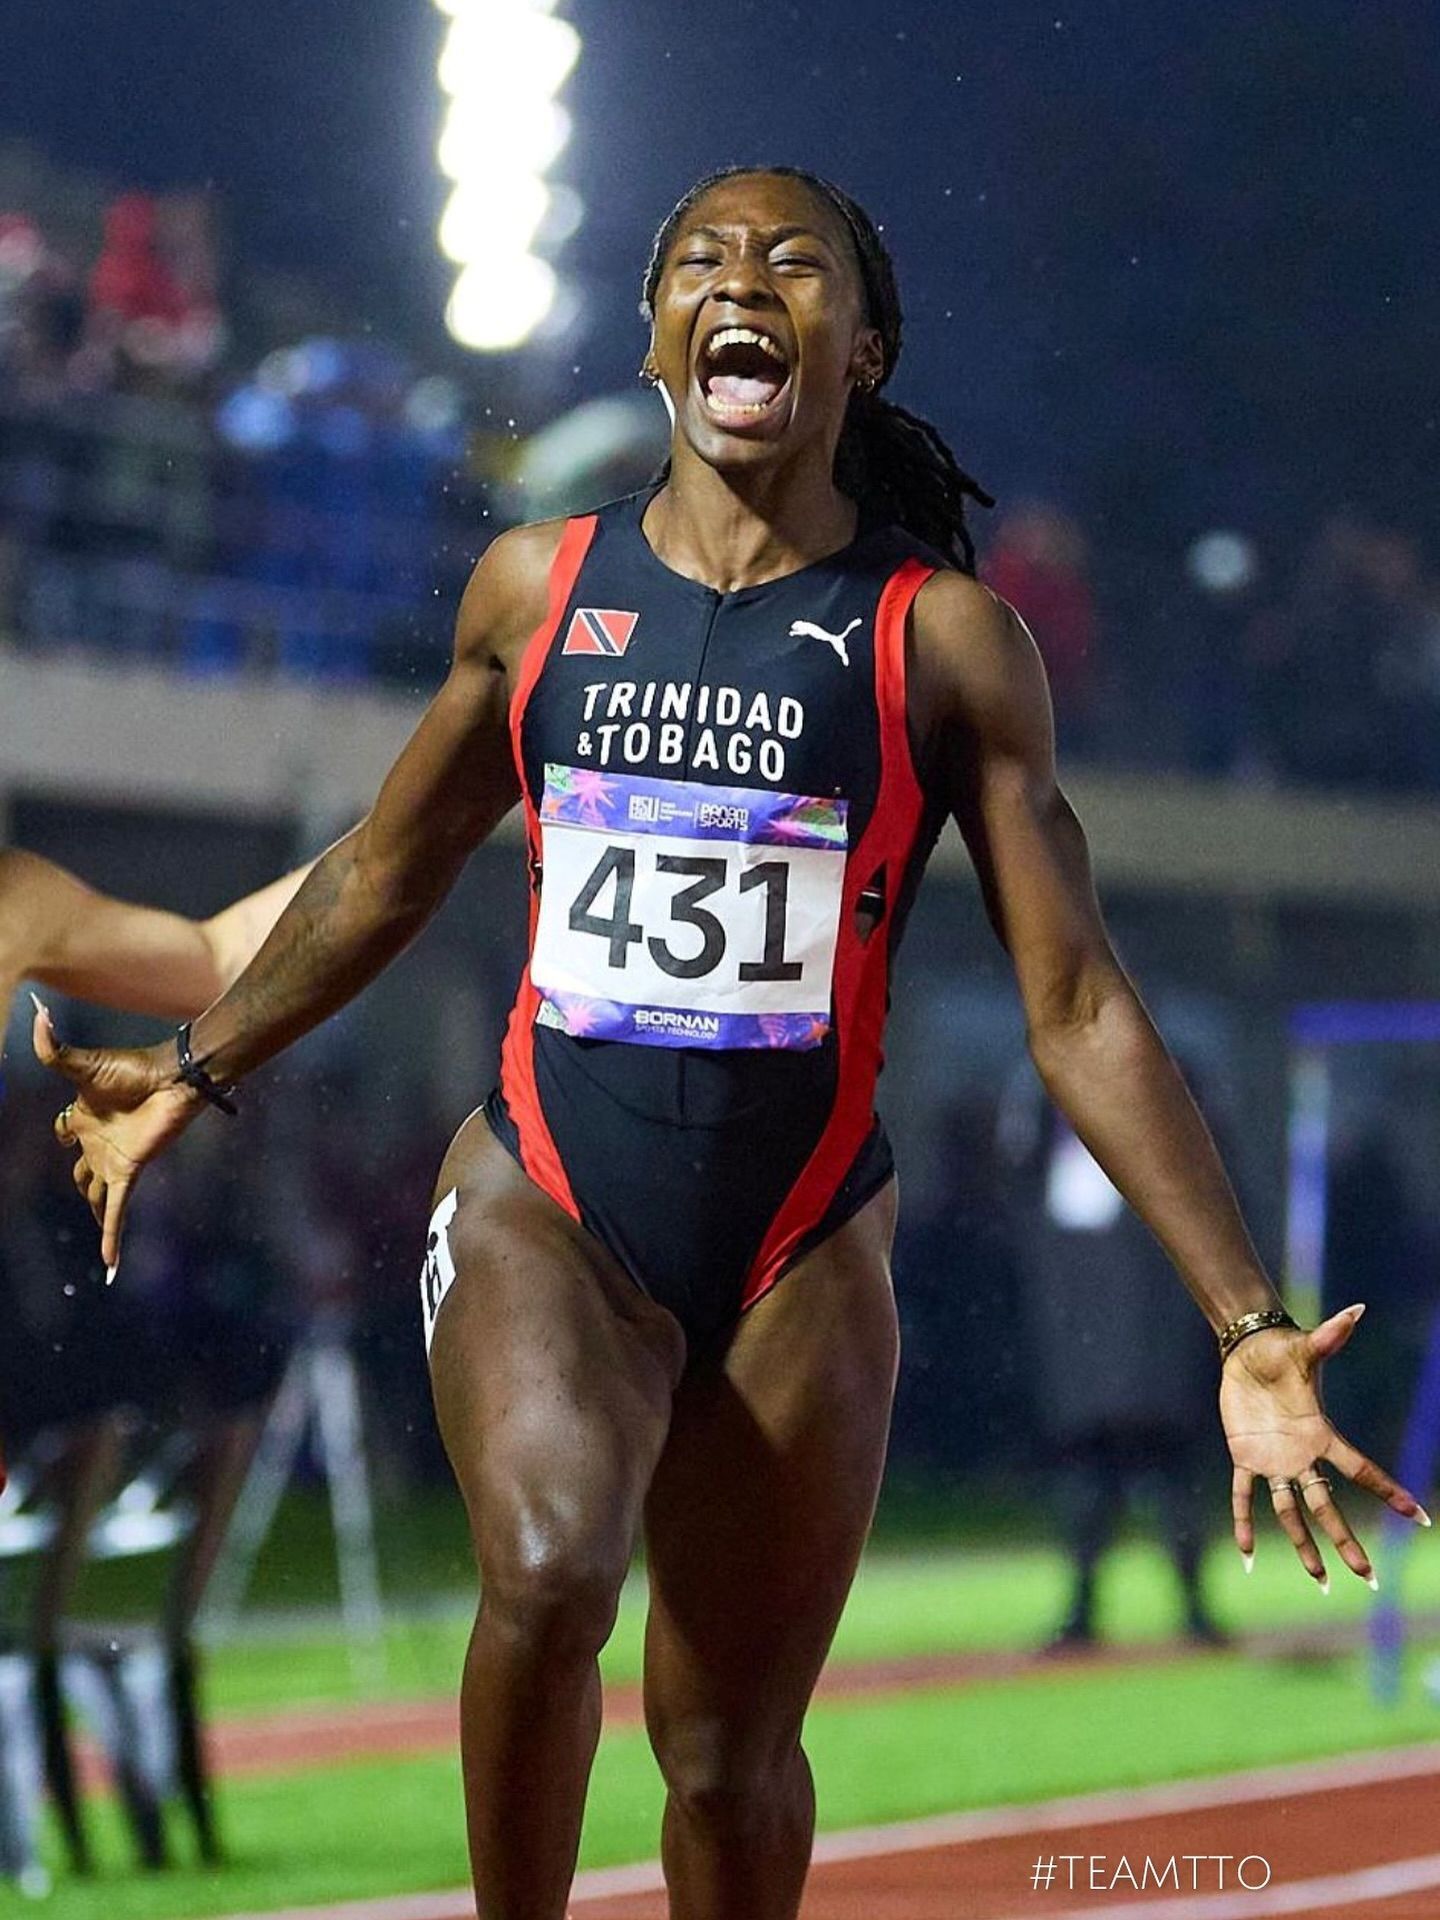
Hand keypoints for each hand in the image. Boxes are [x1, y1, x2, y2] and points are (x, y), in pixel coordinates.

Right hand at [32, 997, 203, 1273]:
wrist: (172, 1080)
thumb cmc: (132, 1068)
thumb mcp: (83, 1063)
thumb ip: (54, 1047)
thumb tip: (36, 1012)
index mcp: (83, 1115)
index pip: (62, 1131)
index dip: (60, 1133)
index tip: (62, 1136)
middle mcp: (97, 1141)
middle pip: (80, 1169)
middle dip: (79, 1179)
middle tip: (83, 1188)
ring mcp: (113, 1159)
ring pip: (96, 1193)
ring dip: (96, 1210)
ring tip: (101, 1233)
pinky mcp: (129, 1172)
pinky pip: (118, 1212)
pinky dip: (113, 1238)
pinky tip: (110, 1266)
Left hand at [1222, 1303, 1430, 1587]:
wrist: (1250, 1352)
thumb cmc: (1283, 1350)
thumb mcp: (1307, 1347)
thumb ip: (1332, 1335)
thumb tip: (1357, 1308)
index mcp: (1321, 1434)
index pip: (1361, 1469)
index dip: (1389, 1491)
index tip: (1418, 1518)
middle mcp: (1303, 1456)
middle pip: (1329, 1506)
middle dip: (1347, 1540)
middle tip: (1369, 1576)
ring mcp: (1274, 1461)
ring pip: (1291, 1511)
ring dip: (1303, 1545)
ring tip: (1319, 1580)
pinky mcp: (1244, 1457)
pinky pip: (1243, 1496)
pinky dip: (1243, 1523)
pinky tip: (1244, 1555)